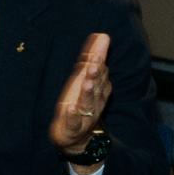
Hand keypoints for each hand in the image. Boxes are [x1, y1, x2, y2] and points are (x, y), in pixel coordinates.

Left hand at [49, 32, 111, 161]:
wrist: (77, 138)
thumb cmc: (81, 104)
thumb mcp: (85, 80)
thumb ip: (93, 58)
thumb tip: (102, 35)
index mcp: (98, 87)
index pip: (100, 70)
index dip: (100, 57)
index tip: (102, 41)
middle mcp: (95, 99)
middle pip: (97, 85)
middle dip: (96, 73)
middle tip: (95, 62)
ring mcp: (84, 114)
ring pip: (88, 102)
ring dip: (88, 92)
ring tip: (87, 82)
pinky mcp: (73, 127)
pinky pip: (74, 121)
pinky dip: (73, 115)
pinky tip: (71, 107)